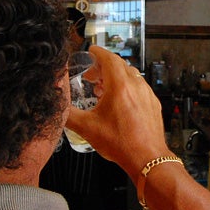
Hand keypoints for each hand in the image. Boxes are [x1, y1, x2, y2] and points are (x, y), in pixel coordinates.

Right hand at [66, 46, 168, 177]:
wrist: (147, 158)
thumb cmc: (121, 143)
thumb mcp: (86, 128)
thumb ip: (68, 114)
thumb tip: (57, 106)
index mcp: (120, 86)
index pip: (109, 58)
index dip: (98, 53)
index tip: (91, 51)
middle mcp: (136, 86)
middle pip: (119, 65)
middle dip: (103, 67)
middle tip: (91, 77)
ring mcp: (147, 94)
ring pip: (130, 76)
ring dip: (115, 78)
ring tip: (102, 91)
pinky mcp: (153, 104)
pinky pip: (139, 87)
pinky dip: (127, 87)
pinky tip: (118, 103)